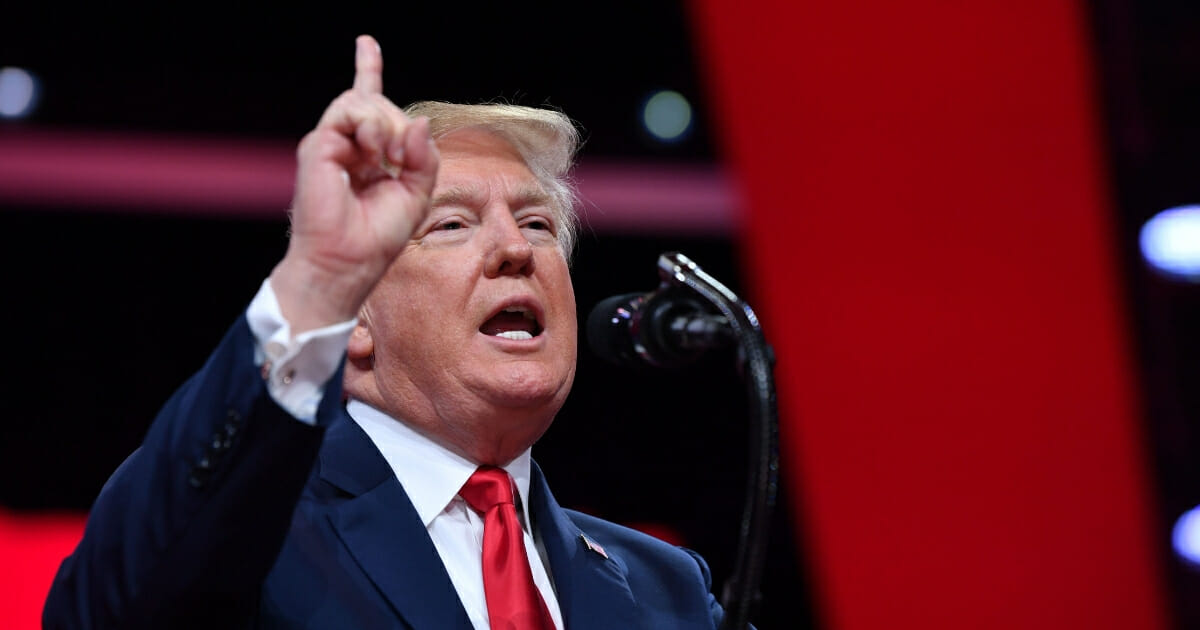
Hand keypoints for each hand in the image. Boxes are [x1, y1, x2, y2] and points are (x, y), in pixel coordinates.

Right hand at [270, 35, 438, 332]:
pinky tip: (376, 155)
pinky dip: (372, 128)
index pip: (367, 102)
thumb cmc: (378, 236)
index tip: (365, 42)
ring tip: (388, 158)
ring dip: (387, 125)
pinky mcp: (318, 145)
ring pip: (363, 101)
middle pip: (378, 102)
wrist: (349, 261)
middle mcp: (346, 145)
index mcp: (367, 154)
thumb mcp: (417, 194)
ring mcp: (330, 143)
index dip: (367, 69)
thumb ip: (424, 158)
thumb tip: (420, 123)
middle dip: (400, 124)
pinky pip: (350, 111)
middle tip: (403, 159)